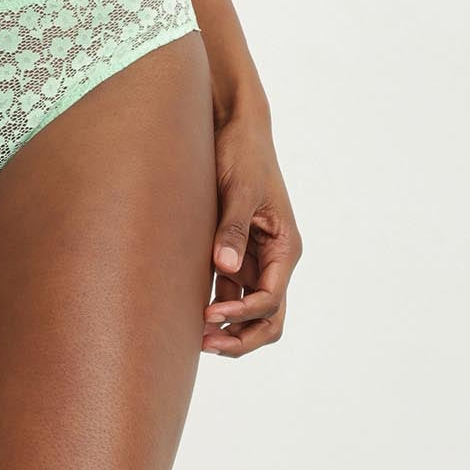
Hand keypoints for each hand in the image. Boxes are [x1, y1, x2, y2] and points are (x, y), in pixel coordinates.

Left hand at [202, 107, 301, 357]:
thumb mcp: (240, 189)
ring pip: (246, 309)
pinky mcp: (231, 250)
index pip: (270, 300)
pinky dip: (213, 305)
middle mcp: (273, 258)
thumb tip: (224, 269)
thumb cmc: (242, 153)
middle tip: (205, 344)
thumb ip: (233, 229)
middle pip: (267, 317)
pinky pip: (226, 290)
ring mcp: (252, 257)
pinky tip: (185, 311)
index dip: (243, 315)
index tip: (210, 313)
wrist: (232, 125)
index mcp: (284, 247)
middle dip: (241, 336)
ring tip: (191, 335)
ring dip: (225, 327)